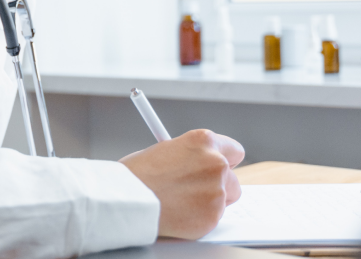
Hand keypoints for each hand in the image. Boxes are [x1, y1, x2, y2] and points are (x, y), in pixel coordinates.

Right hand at [119, 129, 244, 238]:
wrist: (127, 199)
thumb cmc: (137, 174)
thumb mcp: (165, 150)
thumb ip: (190, 156)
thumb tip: (198, 164)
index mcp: (204, 141)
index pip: (234, 150)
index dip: (224, 160)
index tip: (216, 168)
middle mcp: (216, 163)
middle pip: (233, 177)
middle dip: (218, 184)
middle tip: (196, 189)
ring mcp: (217, 191)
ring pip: (225, 200)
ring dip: (209, 202)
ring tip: (181, 201)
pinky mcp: (213, 216)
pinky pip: (213, 218)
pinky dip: (199, 218)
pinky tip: (179, 213)